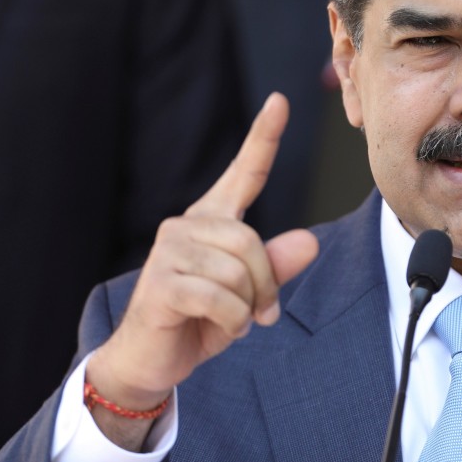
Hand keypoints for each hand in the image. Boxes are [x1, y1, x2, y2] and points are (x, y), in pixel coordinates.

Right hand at [87, 93, 317, 441]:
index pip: (245, 172)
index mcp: (213, 220)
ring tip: (231, 321)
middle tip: (260, 314)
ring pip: (238, 270)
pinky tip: (218, 329)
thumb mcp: (248, 294)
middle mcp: (187, 225)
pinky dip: (231, 321)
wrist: (151, 361)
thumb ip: (276, 266)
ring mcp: (169, 250)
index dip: (264, 137)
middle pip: (252, 241)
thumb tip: (310, 241)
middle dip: (265, 284)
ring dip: (247, 308)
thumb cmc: (201, 320)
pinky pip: (221, 297)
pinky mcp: (161, 282)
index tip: (279, 100)